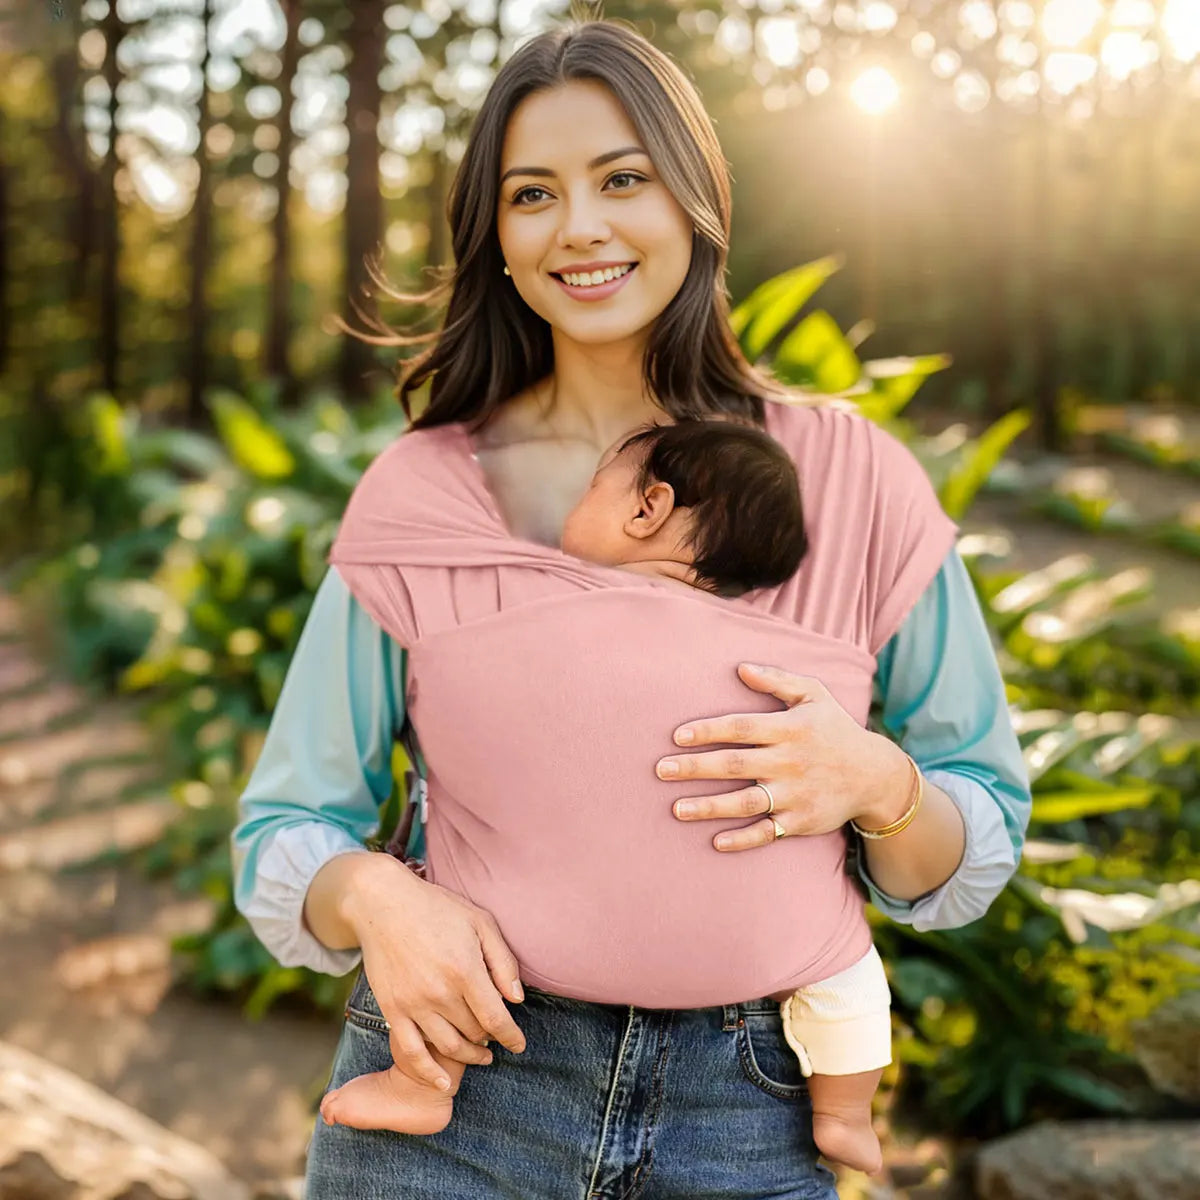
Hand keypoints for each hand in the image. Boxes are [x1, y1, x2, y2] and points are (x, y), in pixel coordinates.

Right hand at [342, 855, 526, 1089]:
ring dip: (468, 1056)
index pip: (496, 1018)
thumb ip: (502, 961)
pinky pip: (410, 1052)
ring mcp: (413, 1004)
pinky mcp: (392, 1010)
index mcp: (464, 970)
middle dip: (490, 1038)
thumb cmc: (438, 909)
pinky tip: (442, 1082)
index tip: (519, 1045)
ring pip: (448, 1047)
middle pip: (474, 1033)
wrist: (384, 904)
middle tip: (495, 1034)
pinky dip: (427, 1073)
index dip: (512, 1037)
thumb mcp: (480, 922)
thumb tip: (516, 1000)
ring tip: (480, 1053)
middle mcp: (439, 992)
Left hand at [657, 662, 910, 851]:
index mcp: (789, 729)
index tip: (678, 736)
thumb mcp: (814, 694)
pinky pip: (768, 832)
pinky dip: (743, 839)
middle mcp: (790, 762)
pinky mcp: (801, 821)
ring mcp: (795, 794)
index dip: (709, 731)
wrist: (874, 774)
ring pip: (746, 802)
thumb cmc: (834, 728)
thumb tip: (741, 668)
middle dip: (696, 767)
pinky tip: (716, 841)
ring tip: (676, 808)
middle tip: (661, 769)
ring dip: (710, 806)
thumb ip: (777, 680)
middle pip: (736, 764)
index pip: (741, 728)